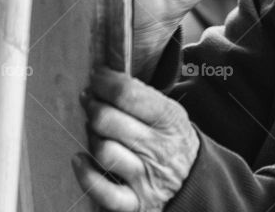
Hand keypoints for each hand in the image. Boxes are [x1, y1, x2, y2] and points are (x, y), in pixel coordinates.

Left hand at [73, 67, 198, 210]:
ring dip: (91, 138)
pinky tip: (79, 160)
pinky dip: (86, 176)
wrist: (195, 181)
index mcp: (169, 119)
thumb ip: (143, 97)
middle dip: (93, 106)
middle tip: (90, 101)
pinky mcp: (134, 202)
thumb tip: (103, 76)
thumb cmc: (172, 140)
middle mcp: (158, 147)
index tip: (96, 77)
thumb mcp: (170, 113)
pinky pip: (103, 192)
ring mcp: (145, 176)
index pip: (128, 94)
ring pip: (103, 151)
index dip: (105, 82)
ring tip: (94, 131)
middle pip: (108, 120)